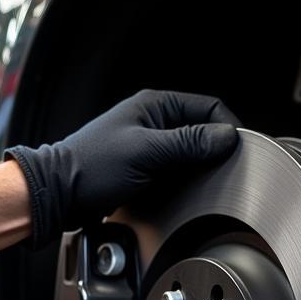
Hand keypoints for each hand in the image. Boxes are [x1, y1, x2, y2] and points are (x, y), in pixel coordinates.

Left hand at [5, 89, 239, 247]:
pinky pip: (176, 167)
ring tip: (207, 181)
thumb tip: (226, 137)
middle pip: (203, 130)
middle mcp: (153, 119)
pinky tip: (186, 190)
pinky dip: (186, 178)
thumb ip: (188, 143)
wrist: (59, 194)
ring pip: (191, 150)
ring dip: (201, 165)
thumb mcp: (147, 153)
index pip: (210, 107)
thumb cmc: (91, 169)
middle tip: (227, 169)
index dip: (228, 128)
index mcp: (155, 105)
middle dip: (216, 149)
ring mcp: (149, 143)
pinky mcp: (144, 165)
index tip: (241, 151)